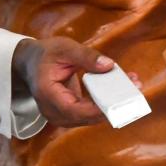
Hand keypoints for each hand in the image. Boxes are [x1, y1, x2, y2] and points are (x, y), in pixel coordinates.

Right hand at [11, 37, 128, 126]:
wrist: (31, 62)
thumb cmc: (46, 53)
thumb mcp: (64, 48)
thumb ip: (86, 56)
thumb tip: (109, 66)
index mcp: (47, 93)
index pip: (73, 109)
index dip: (96, 109)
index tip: (118, 100)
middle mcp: (52, 110)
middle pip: (85, 117)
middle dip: (112, 105)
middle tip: (135, 88)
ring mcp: (60, 115)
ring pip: (90, 117)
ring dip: (113, 104)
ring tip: (133, 85)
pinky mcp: (69, 114)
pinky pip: (89, 113)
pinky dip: (106, 102)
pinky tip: (122, 88)